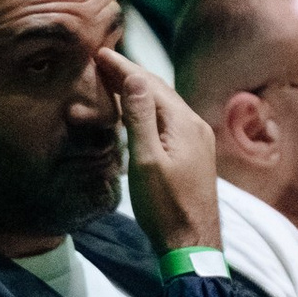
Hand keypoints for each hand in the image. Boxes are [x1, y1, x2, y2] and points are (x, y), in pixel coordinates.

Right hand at [98, 48, 222, 254]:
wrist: (193, 243)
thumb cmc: (166, 207)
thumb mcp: (147, 161)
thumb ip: (141, 118)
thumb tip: (135, 77)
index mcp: (183, 122)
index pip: (149, 84)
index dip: (123, 67)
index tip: (99, 53)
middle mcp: (195, 125)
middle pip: (159, 90)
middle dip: (130, 74)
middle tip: (102, 61)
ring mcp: (197, 140)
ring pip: (164, 105)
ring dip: (140, 91)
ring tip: (114, 80)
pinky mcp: (195, 154)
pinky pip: (169, 120)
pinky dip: (149, 109)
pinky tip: (137, 114)